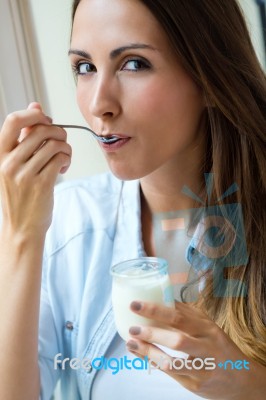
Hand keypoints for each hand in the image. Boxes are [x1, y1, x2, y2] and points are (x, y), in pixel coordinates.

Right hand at [0, 103, 71, 235]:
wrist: (21, 228)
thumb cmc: (20, 195)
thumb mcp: (14, 165)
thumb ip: (23, 136)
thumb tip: (35, 105)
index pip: (14, 120)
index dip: (34, 114)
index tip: (46, 120)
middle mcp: (9, 162)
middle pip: (40, 130)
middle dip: (58, 132)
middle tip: (61, 143)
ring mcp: (24, 174)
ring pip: (54, 144)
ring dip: (65, 148)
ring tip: (63, 158)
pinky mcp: (41, 184)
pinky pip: (60, 159)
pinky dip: (66, 159)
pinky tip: (63, 168)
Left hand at [126, 300, 264, 399]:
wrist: (240, 378)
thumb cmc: (218, 346)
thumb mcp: (208, 326)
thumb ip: (187, 313)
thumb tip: (162, 297)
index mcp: (207, 328)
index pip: (179, 316)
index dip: (155, 310)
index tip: (135, 304)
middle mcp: (206, 347)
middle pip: (177, 340)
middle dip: (152, 333)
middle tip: (132, 327)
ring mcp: (201, 369)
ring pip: (172, 363)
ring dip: (149, 353)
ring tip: (131, 344)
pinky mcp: (195, 385)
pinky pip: (170, 374)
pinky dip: (153, 363)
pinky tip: (142, 355)